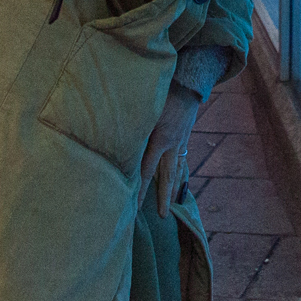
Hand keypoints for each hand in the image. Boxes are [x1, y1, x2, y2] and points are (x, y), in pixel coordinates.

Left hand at [138, 83, 200, 217]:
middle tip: (163, 216)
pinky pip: (181, 162)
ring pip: (177, 171)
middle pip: (167, 176)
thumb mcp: (146, 109)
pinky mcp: (184, 139)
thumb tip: (113, 142)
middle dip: (164, 197)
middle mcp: (172, 145)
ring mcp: (180, 143)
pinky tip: (178, 183)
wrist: (187, 84)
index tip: (136, 206)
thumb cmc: (162, 93)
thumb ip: (132, 126)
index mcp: (160, 139)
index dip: (141, 190)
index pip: (147, 170)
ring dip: (174, 190)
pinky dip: (180, 175)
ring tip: (171, 206)